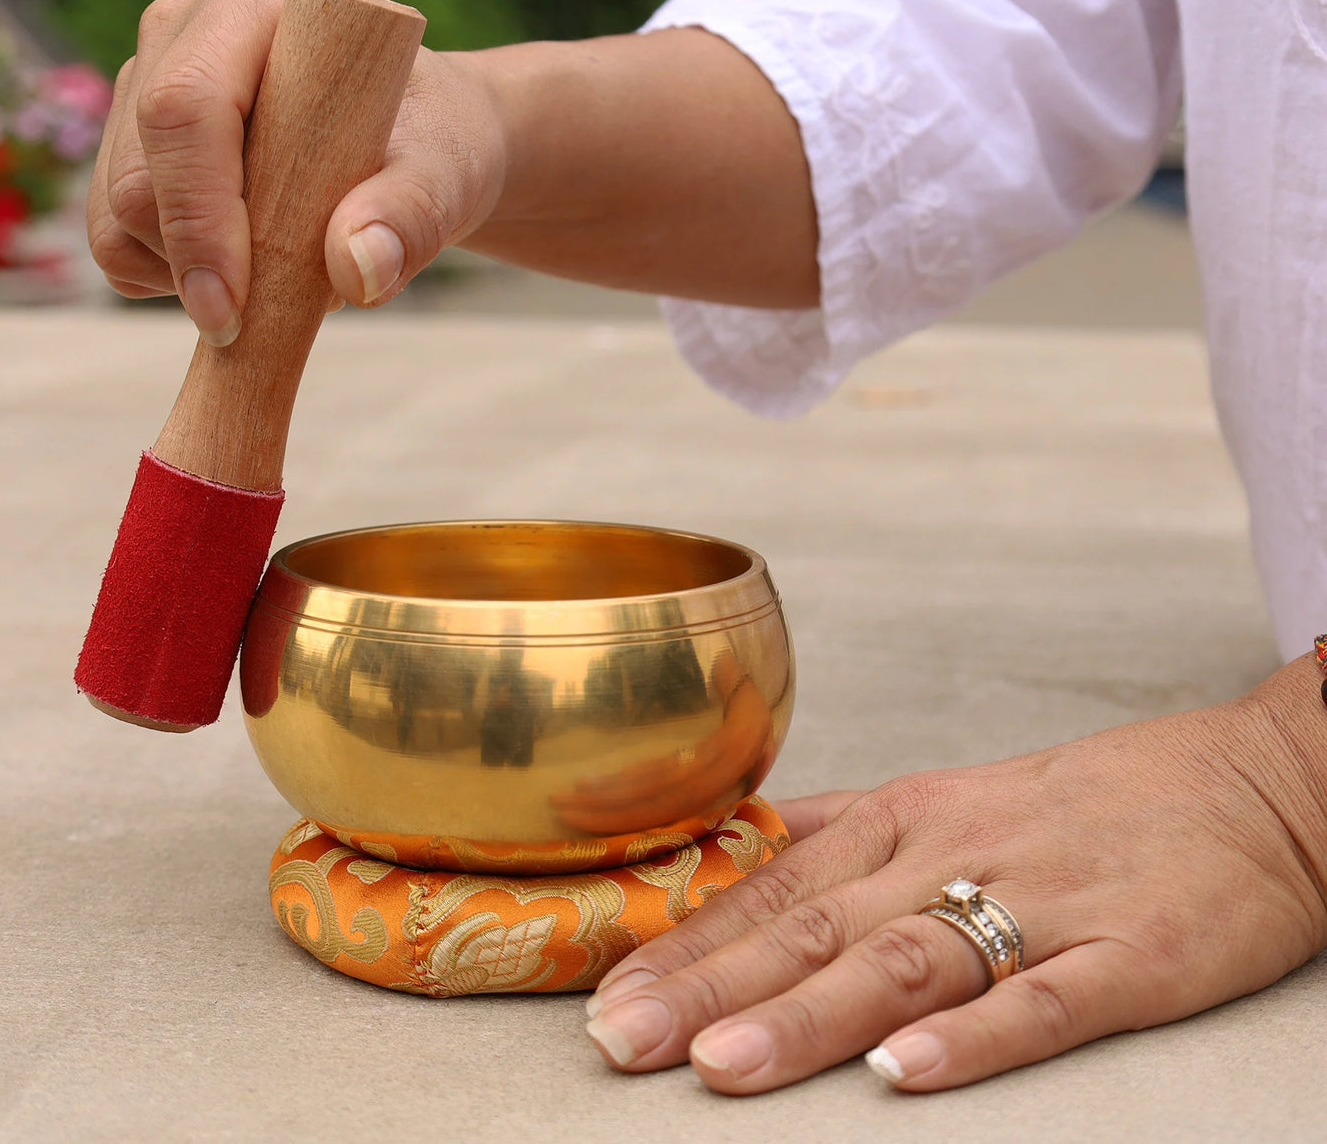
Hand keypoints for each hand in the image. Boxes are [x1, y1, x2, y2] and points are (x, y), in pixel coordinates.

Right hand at [87, 0, 505, 344]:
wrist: (416, 153)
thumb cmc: (431, 149)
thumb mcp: (445, 178)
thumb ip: (411, 217)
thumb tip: (357, 270)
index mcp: (250, 9)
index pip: (186, 108)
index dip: (199, 216)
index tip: (234, 310)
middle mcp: (177, 38)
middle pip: (137, 180)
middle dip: (198, 267)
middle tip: (278, 310)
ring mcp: (141, 94)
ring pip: (116, 220)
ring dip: (190, 279)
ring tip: (281, 272)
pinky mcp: (131, 154)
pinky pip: (116, 247)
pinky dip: (172, 285)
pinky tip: (242, 270)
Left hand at [583, 655, 1326, 1092]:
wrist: (1251, 784)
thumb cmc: (1081, 801)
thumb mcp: (945, 795)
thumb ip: (839, 829)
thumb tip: (735, 847)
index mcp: (904, 820)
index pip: (774, 891)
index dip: (688, 947)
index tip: (606, 995)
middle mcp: (954, 854)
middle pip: (815, 929)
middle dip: (709, 989)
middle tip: (620, 1042)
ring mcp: (1043, 904)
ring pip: (906, 962)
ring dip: (810, 1016)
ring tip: (724, 1067)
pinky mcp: (1132, 955)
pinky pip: (1044, 1000)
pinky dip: (974, 1036)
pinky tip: (909, 1074)